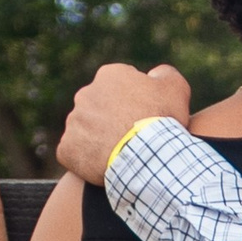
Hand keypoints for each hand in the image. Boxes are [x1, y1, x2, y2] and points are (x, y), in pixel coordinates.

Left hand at [58, 62, 191, 185]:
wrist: (145, 154)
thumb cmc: (161, 119)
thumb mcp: (175, 87)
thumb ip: (164, 73)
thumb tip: (155, 73)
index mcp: (109, 76)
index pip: (119, 86)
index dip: (134, 102)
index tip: (144, 117)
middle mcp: (85, 94)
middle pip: (100, 107)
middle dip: (113, 119)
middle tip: (132, 137)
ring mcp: (73, 122)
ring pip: (86, 130)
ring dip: (99, 139)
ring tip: (121, 153)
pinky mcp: (66, 148)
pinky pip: (74, 153)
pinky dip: (86, 160)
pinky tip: (104, 166)